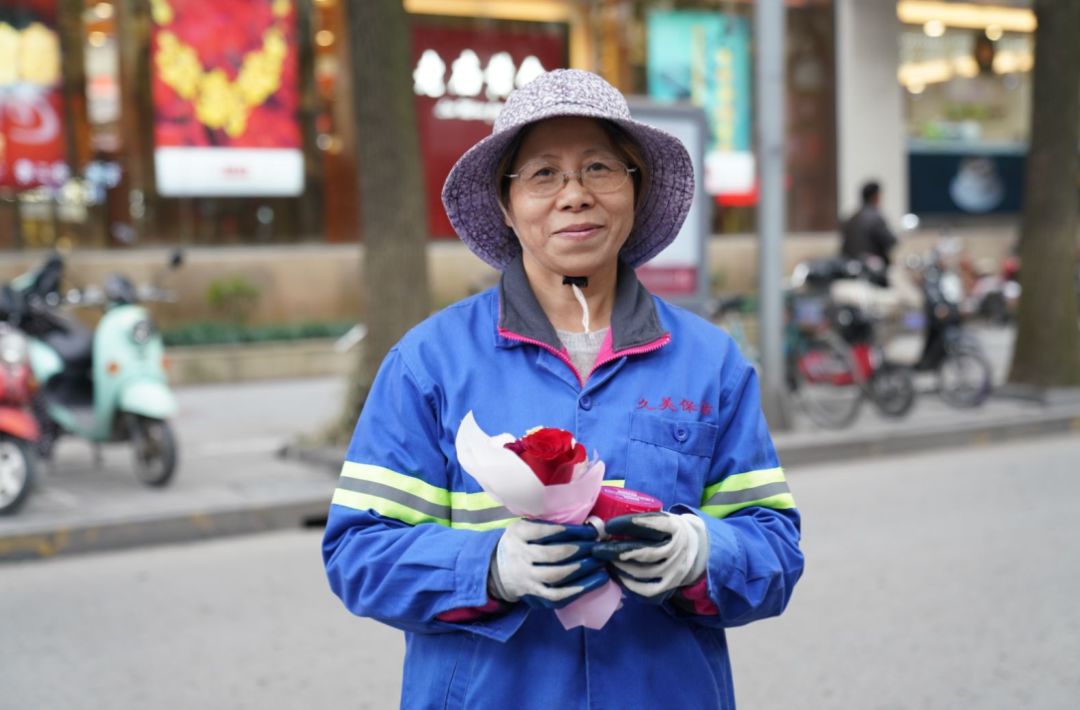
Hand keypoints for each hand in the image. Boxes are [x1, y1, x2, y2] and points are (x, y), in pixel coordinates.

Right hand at [489, 519, 608, 608]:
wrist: (497, 571)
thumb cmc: (520, 543)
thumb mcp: (523, 527)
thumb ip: (544, 525)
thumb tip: (582, 523)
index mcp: (518, 534)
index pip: (545, 531)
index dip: (571, 531)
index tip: (591, 531)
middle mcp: (520, 555)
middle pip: (553, 553)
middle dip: (580, 549)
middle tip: (598, 546)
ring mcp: (526, 577)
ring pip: (556, 575)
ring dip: (582, 569)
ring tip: (599, 562)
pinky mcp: (534, 595)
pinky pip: (557, 595)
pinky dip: (577, 589)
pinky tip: (594, 582)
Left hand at [592, 512, 707, 600]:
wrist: (694, 550)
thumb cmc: (666, 531)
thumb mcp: (661, 518)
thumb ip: (642, 518)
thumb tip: (605, 518)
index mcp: (675, 528)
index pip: (655, 524)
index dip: (630, 524)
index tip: (609, 525)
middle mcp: (677, 550)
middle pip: (645, 552)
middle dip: (617, 551)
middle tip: (597, 549)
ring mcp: (674, 570)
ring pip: (643, 572)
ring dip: (619, 567)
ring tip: (604, 562)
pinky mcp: (669, 585)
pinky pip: (646, 590)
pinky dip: (628, 584)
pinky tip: (616, 575)